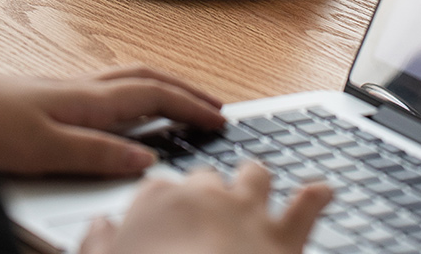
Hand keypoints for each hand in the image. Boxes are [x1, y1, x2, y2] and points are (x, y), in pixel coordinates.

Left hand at [0, 62, 224, 177]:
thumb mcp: (44, 149)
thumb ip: (97, 153)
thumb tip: (147, 162)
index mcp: (86, 99)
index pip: (154, 96)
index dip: (191, 106)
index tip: (222, 120)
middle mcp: (79, 87)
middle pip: (146, 80)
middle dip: (185, 90)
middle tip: (216, 106)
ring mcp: (63, 89)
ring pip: (126, 80)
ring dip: (161, 87)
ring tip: (181, 102)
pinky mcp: (47, 98)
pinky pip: (106, 89)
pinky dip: (133, 94)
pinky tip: (124, 111)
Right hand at [78, 163, 332, 253]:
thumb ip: (97, 245)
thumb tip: (96, 227)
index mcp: (157, 200)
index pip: (156, 188)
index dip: (159, 207)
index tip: (157, 221)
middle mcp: (203, 194)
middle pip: (205, 177)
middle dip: (207, 192)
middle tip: (204, 216)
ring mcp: (246, 211)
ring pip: (254, 175)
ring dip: (255, 180)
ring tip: (255, 188)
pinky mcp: (283, 235)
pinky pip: (306, 206)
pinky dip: (316, 197)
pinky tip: (323, 190)